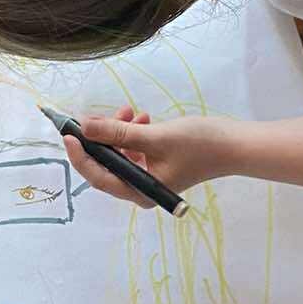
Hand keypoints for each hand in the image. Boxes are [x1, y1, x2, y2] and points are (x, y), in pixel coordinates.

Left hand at [63, 103, 232, 207]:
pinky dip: (132, 132)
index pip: (97, 176)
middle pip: (105, 164)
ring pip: (119, 152)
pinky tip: (141, 116)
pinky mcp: (155, 163)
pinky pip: (133, 148)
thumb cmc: (199, 145)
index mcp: (137, 192)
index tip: (68, 132)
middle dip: (100, 138)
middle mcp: (139, 188)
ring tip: (129, 111)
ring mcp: (147, 176)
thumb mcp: (154, 136)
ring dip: (118, 131)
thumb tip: (84, 126)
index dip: (79, 154)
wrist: (234, 145)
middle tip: (96, 114)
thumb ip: (117, 133)